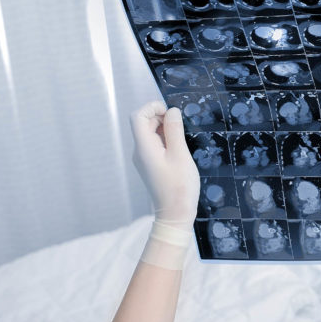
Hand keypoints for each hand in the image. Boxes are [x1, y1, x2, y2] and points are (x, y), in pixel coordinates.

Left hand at [130, 102, 199, 269]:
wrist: (175, 214)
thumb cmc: (179, 187)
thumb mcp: (180, 155)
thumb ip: (174, 130)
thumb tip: (171, 111)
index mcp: (144, 147)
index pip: (138, 116)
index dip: (153, 107)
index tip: (171, 113)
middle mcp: (140, 151)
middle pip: (144, 123)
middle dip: (161, 117)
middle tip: (181, 126)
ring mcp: (144, 159)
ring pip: (150, 133)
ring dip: (165, 129)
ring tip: (182, 140)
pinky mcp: (151, 164)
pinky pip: (155, 144)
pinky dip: (166, 140)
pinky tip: (179, 149)